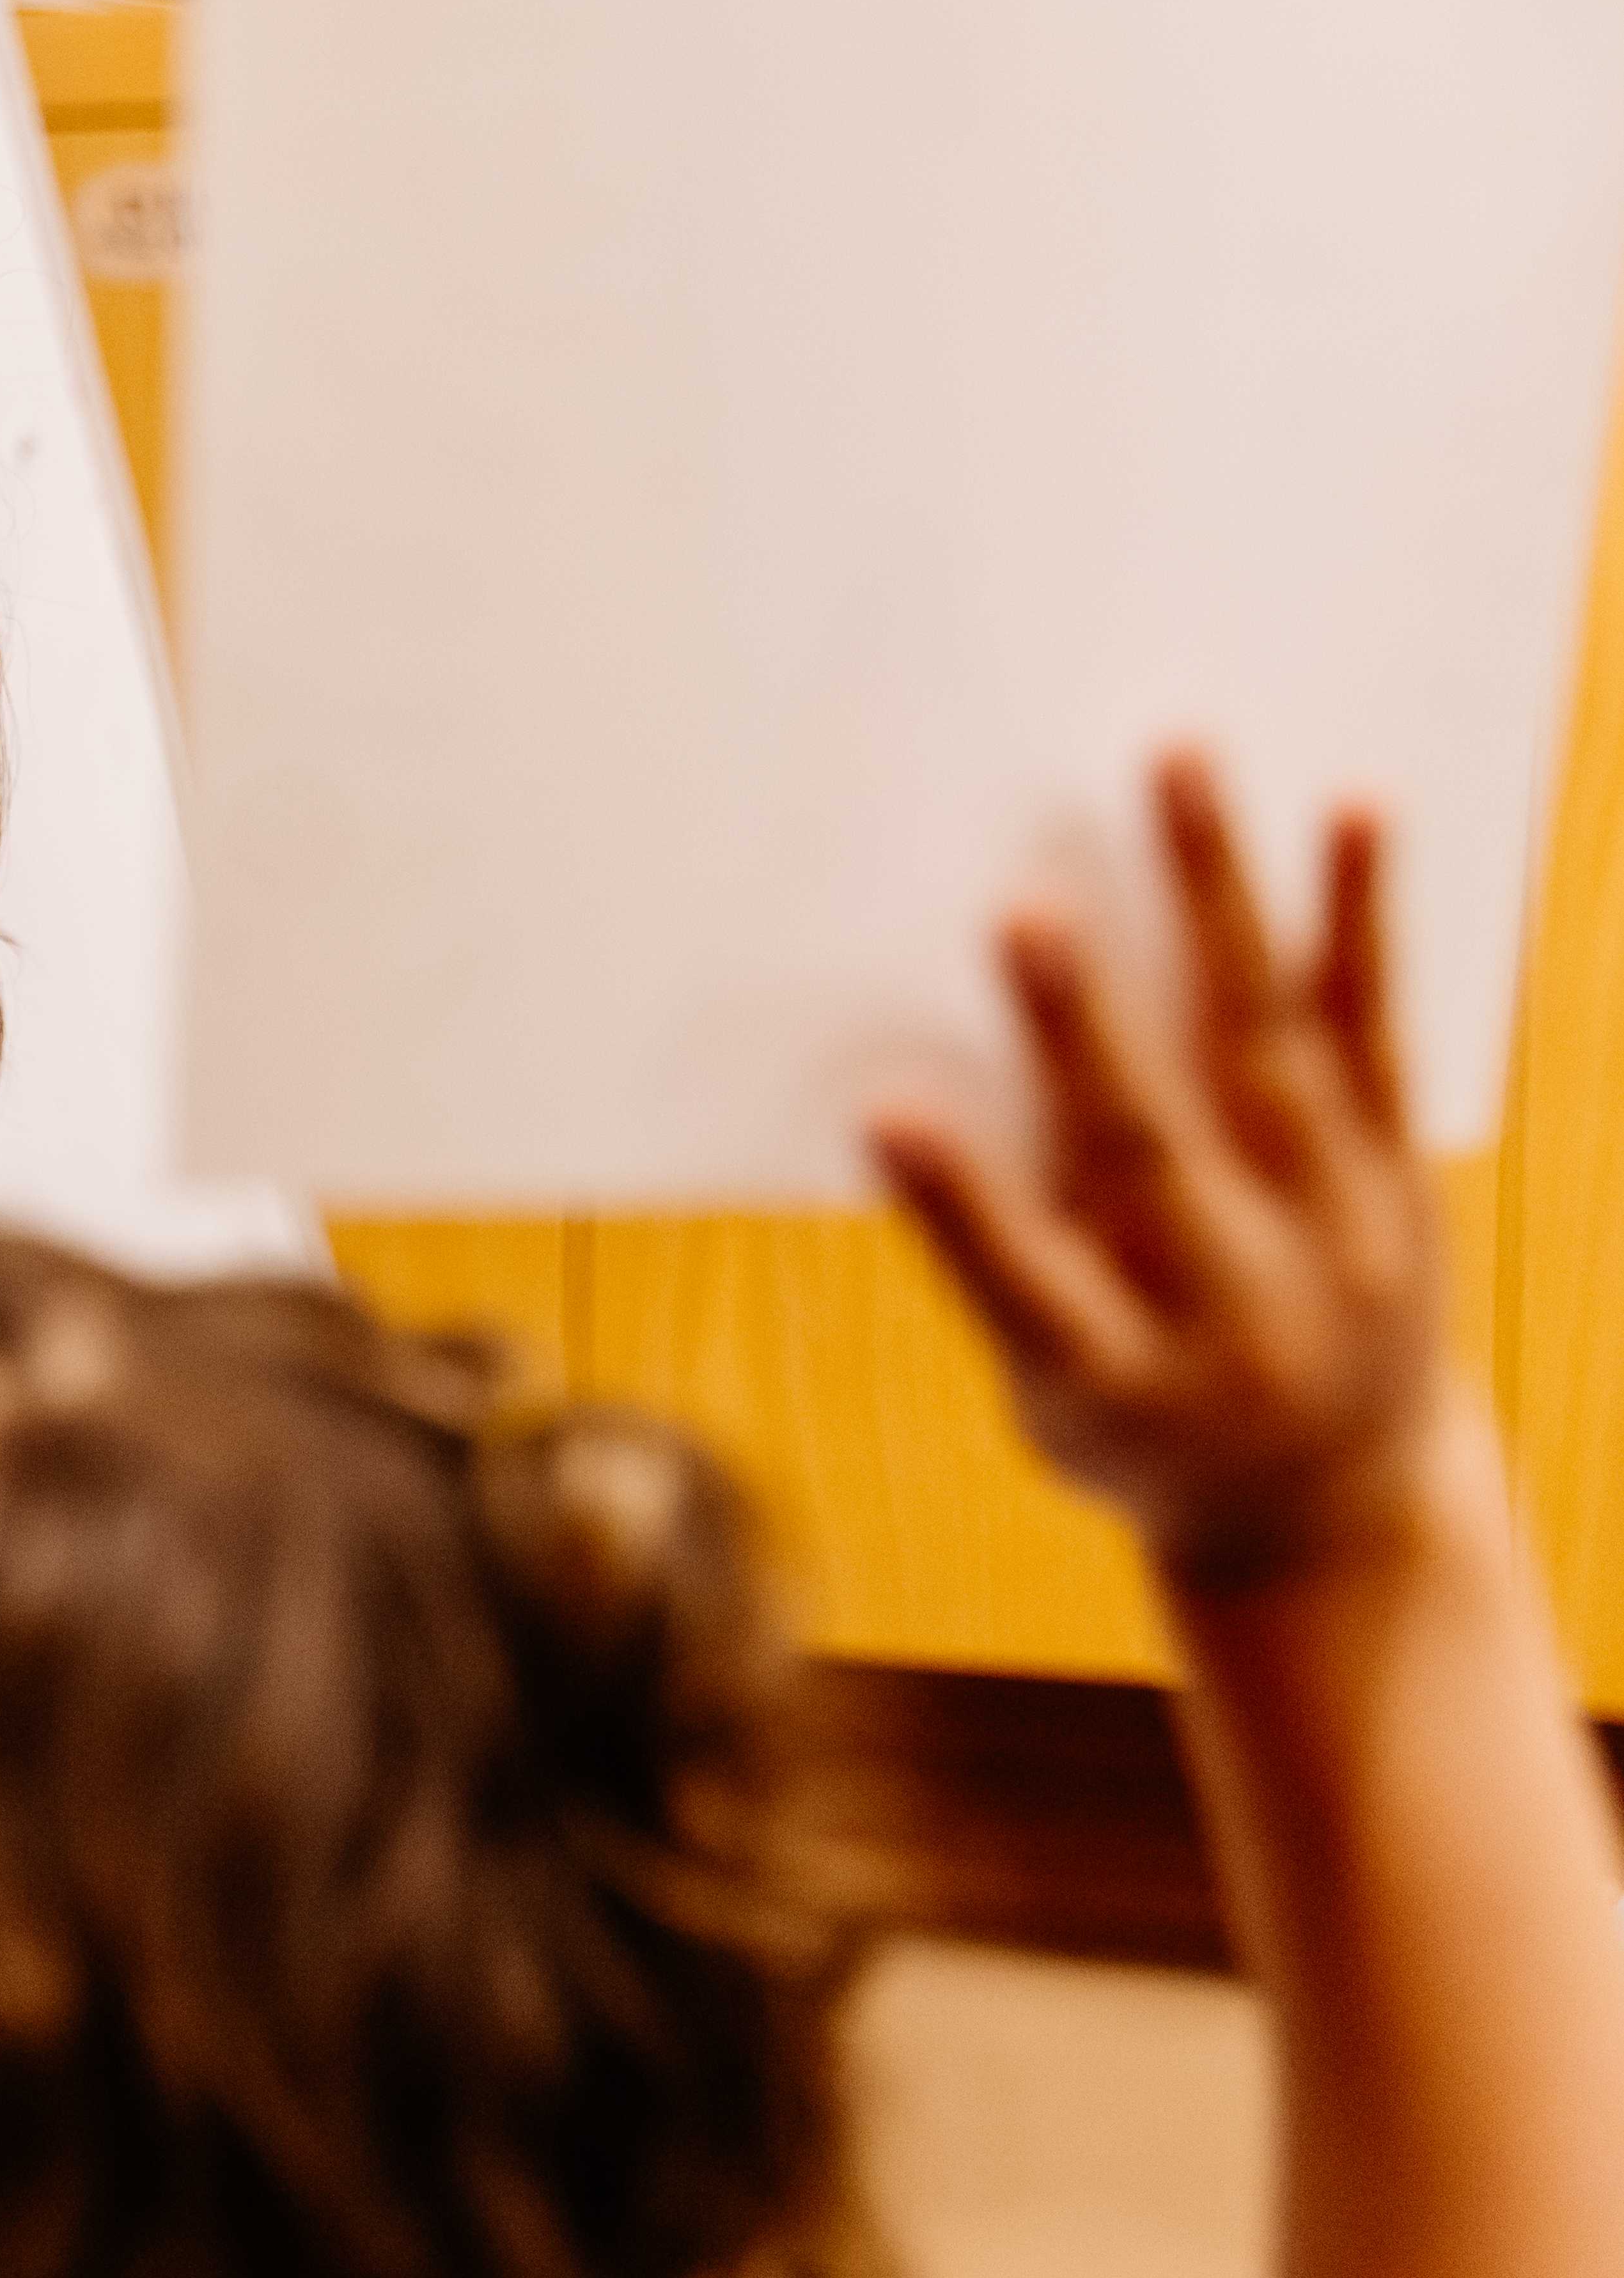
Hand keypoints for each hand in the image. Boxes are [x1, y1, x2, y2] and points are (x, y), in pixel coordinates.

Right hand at [871, 752, 1447, 1590]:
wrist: (1327, 1507)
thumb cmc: (1131, 1426)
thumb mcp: (1047, 1400)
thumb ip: (1003, 1266)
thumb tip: (911, 1091)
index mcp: (1112, 1382)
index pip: (1022, 1286)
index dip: (953, 1200)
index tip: (881, 1113)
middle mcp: (1230, 1311)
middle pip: (1146, 1152)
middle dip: (1078, 1029)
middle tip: (1019, 913)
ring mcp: (1330, 1236)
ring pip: (1266, 1052)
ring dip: (1218, 903)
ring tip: (1179, 770)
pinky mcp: (1396, 1176)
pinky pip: (1377, 1035)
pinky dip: (1357, 921)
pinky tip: (1350, 812)